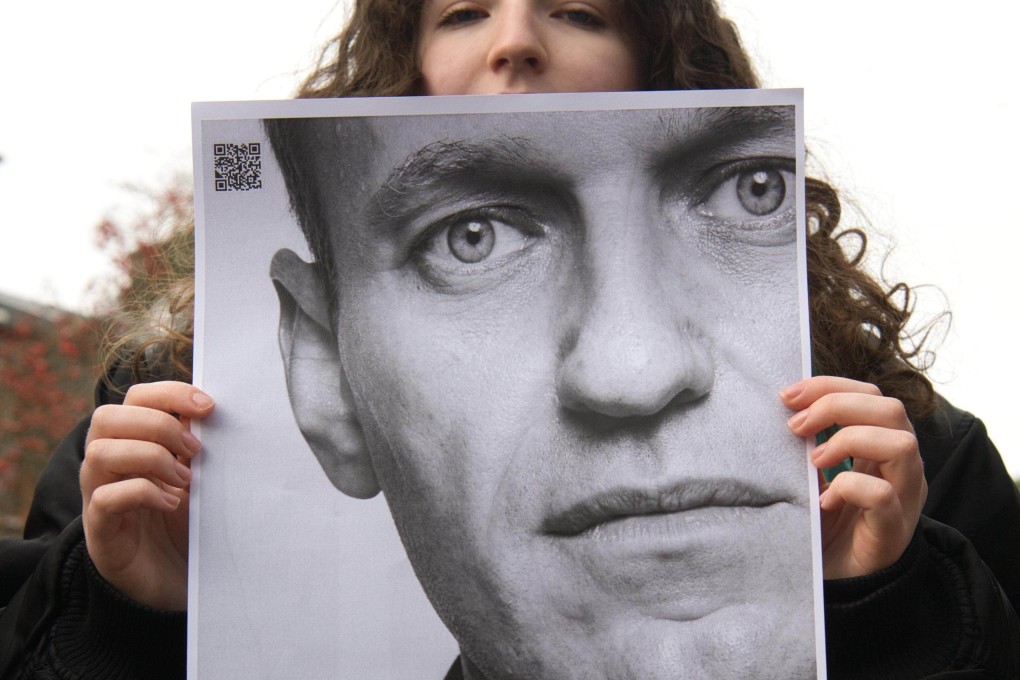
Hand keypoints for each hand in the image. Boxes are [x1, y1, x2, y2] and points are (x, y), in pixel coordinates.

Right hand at [81, 381, 213, 609]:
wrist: (175, 581)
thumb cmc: (186, 522)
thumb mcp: (198, 477)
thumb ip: (196, 445)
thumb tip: (213, 410)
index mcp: (132, 443)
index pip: (135, 398)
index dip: (169, 393)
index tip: (208, 407)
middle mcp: (108, 466)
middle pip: (107, 417)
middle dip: (158, 425)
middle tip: (195, 451)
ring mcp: (98, 497)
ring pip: (100, 453)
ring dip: (150, 458)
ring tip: (184, 480)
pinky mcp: (100, 531)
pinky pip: (104, 499)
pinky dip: (143, 493)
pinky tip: (171, 504)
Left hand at [782, 376, 925, 579]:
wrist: (837, 581)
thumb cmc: (823, 523)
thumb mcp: (814, 474)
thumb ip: (810, 442)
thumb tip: (782, 407)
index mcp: (882, 446)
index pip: (871, 395)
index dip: (830, 386)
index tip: (788, 395)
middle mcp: (901, 467)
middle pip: (891, 409)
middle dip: (837, 405)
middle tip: (796, 425)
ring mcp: (904, 498)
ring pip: (902, 444)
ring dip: (849, 441)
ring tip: (814, 460)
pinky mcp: (893, 530)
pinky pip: (883, 496)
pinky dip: (849, 488)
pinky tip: (824, 501)